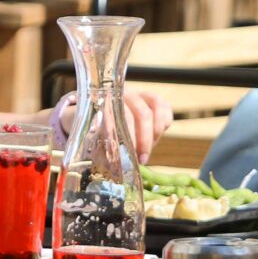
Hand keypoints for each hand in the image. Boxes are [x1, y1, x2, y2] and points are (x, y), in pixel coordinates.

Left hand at [54, 88, 174, 162]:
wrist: (97, 109)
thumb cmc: (94, 126)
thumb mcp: (92, 134)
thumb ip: (99, 144)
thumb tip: (107, 164)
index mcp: (108, 100)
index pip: (124, 115)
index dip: (131, 137)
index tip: (131, 156)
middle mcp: (124, 94)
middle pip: (143, 114)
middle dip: (145, 140)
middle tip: (142, 159)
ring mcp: (139, 94)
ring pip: (156, 108)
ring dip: (156, 133)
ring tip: (148, 150)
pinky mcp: (152, 99)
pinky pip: (165, 106)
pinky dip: (165, 122)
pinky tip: (158, 136)